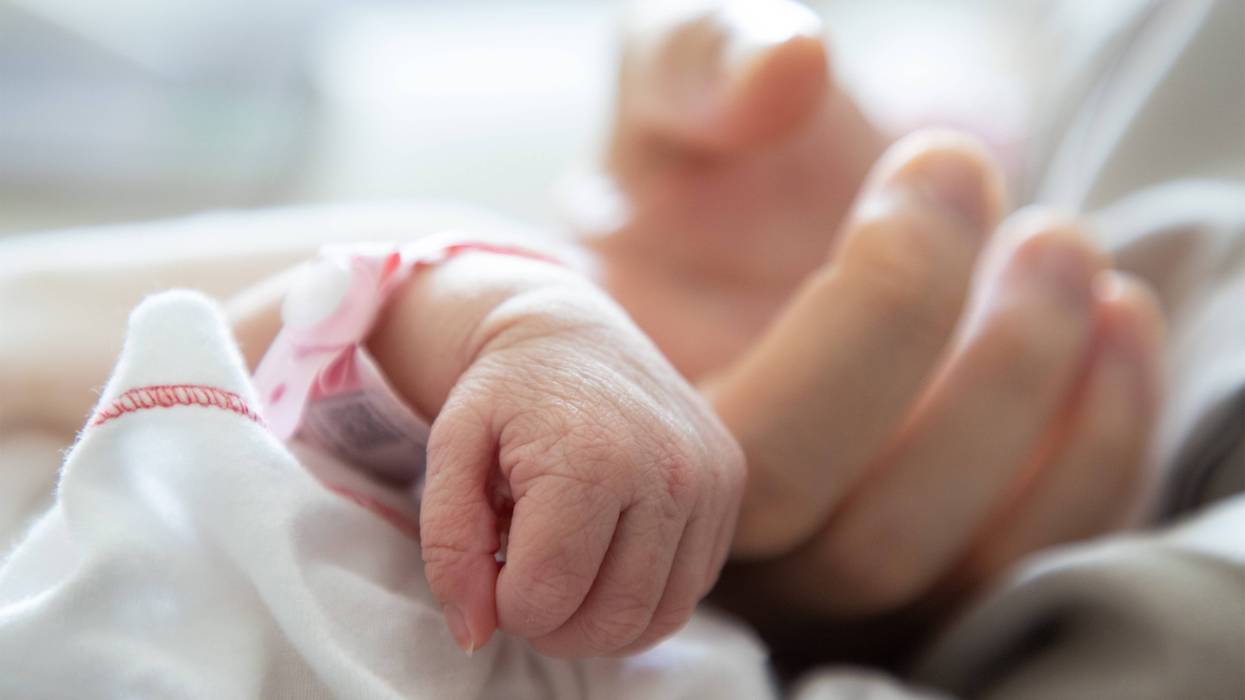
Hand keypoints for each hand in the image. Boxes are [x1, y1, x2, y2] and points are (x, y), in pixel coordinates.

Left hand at [367, 255, 744, 656]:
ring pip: (659, 617)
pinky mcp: (731, 485)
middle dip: (556, 626)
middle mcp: (669, 471)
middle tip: (525, 583)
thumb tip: (475, 636)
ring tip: (564, 569)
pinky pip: (690, 588)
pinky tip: (606, 551)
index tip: (493, 565)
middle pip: (612, 620)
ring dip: (601, 620)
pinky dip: (643, 593)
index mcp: (593, 458)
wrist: (573, 330)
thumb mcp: (449, 451)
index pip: (548, 598)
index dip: (506, 603)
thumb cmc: (504, 393)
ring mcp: (711, 480)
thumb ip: (449, 545)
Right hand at [578, 0, 1163, 621]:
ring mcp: (824, 565)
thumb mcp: (675, 76)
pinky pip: (1021, 569)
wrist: (755, 219)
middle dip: (988, 380)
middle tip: (1052, 231)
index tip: (941, 161)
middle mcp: (730, 528)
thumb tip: (786, 69)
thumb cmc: (706, 152)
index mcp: (643, 420)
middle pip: (863, 541)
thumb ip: (698, 61)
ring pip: (953, 571)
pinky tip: (1119, 329)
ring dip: (1055, 424)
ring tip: (1086, 270)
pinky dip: (1101, 461)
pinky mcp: (915, 568)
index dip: (875, 320)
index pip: (759, 448)